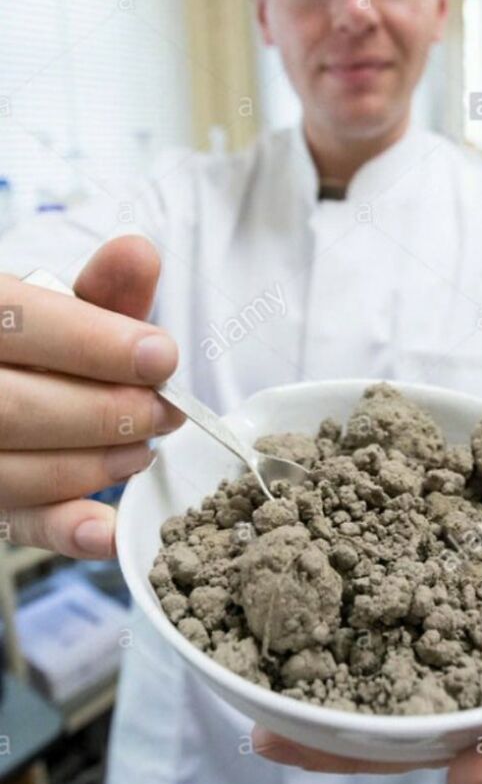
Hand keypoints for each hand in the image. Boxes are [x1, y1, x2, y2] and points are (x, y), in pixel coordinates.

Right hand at [0, 235, 184, 558]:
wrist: (7, 380)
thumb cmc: (37, 350)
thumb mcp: (64, 312)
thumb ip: (102, 291)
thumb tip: (140, 253)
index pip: (17, 322)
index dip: (91, 343)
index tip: (162, 356)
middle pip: (13, 406)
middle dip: (105, 413)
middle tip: (165, 411)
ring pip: (9, 470)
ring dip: (91, 464)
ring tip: (142, 451)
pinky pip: (12, 524)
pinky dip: (62, 530)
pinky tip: (107, 529)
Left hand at [252, 467, 481, 783]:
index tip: (479, 776)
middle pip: (475, 741)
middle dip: (409, 756)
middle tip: (331, 752)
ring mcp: (466, 659)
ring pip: (413, 715)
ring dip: (345, 730)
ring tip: (275, 726)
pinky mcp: (420, 632)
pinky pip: (378, 667)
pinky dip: (330, 681)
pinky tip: (271, 688)